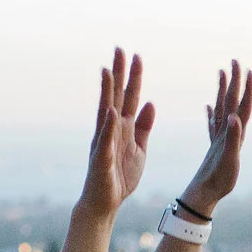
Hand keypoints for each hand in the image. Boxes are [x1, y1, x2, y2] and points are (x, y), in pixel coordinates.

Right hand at [82, 48, 154, 213]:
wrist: (106, 202)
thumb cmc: (120, 176)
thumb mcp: (139, 148)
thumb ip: (144, 126)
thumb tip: (150, 103)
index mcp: (123, 127)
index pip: (129, 96)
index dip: (133, 77)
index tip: (137, 55)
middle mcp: (111, 129)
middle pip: (115, 96)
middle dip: (118, 74)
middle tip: (120, 49)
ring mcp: (104, 141)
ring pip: (106, 111)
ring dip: (107, 91)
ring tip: (109, 70)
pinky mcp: (101, 158)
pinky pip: (105, 140)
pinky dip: (109, 126)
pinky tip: (111, 111)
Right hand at [180, 61, 251, 218]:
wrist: (208, 195)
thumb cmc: (220, 182)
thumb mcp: (228, 160)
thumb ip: (233, 139)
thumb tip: (235, 117)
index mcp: (235, 134)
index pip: (242, 106)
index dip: (246, 88)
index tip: (247, 70)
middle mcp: (230, 133)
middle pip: (233, 102)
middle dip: (235, 81)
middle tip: (235, 60)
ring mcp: (221, 139)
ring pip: (222, 109)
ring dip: (223, 91)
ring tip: (222, 73)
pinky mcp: (214, 146)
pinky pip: (212, 124)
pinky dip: (211, 113)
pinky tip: (209, 105)